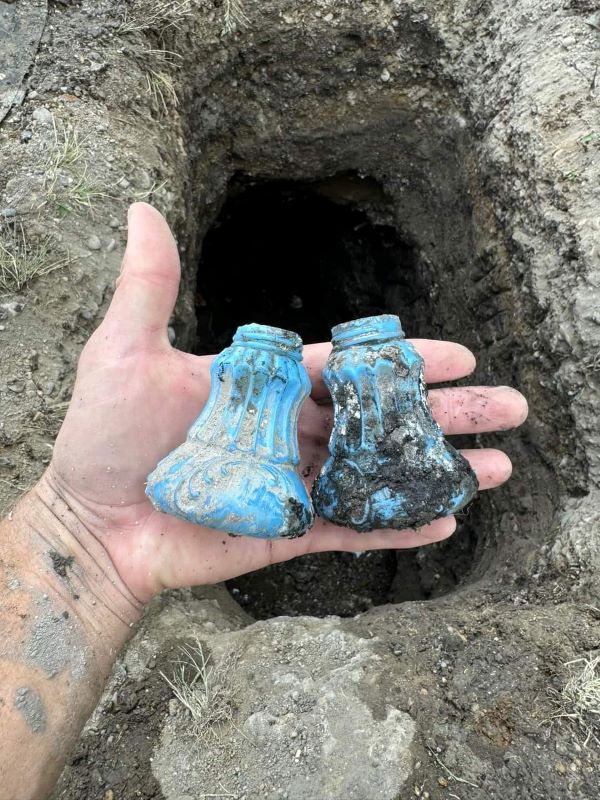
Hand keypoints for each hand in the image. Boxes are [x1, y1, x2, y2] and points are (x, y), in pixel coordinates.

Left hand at [45, 203, 527, 602]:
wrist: (90, 525)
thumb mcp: (124, 352)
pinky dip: (398, 528)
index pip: (348, 369)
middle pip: (381, 419)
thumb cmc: (104, 439)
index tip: (460, 356)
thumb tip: (142, 209)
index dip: (405, 363)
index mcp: (266, 388)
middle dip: (447, 414)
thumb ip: (149, 288)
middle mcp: (290, 433)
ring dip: (439, 472)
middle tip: (510, 408)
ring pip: (379, 474)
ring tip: (499, 467)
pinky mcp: (288, 534)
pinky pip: (353, 531)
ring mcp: (294, 485)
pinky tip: (446, 522)